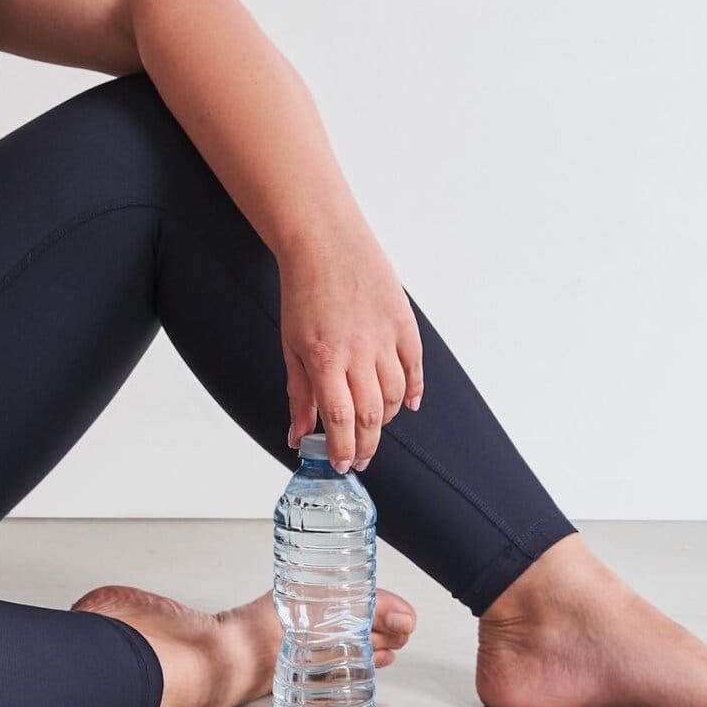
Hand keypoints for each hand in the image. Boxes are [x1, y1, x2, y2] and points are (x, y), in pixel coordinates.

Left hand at [278, 227, 423, 472]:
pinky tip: (407, 405)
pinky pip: (415, 367)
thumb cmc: (304, 292)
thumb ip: (299, 393)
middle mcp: (358, 350)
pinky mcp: (403, 322)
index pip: (340, 419)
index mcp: (324, 358)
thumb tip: (298, 435)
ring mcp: (385, 336)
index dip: (343, 449)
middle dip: (366, 445)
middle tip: (359, 458)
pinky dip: (414, 391)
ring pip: (396, 396)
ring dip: (385, 420)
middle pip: (372, 415)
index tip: (342, 465)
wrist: (325, 242)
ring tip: (373, 427)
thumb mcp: (291, 346)